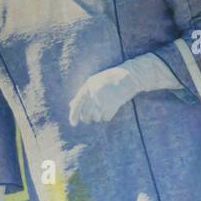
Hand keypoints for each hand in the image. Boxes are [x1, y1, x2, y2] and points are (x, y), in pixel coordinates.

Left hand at [68, 56, 184, 125]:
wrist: (129, 76)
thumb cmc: (110, 79)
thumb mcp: (94, 83)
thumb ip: (83, 94)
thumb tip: (71, 105)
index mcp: (89, 86)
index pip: (77, 103)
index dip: (73, 114)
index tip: (73, 123)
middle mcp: (95, 93)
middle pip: (86, 113)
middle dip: (87, 118)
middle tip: (88, 120)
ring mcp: (105, 99)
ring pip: (96, 117)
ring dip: (98, 117)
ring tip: (102, 110)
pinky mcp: (114, 105)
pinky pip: (106, 117)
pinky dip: (107, 117)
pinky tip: (109, 111)